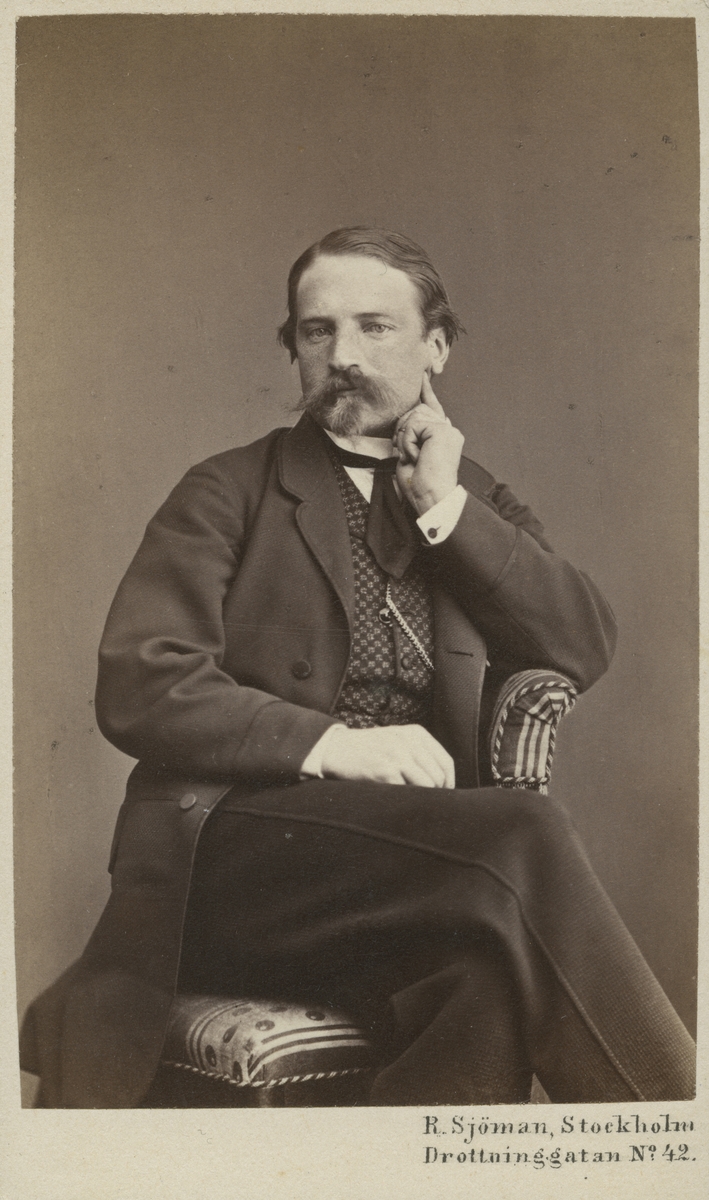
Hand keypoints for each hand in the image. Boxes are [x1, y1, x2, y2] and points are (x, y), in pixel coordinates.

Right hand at [319, 724, 454, 788]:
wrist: (336, 748)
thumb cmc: (370, 749)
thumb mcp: (398, 740)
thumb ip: (419, 753)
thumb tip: (444, 783)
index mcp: (416, 733)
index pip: (445, 762)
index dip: (448, 783)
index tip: (443, 795)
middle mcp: (409, 741)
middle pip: (438, 776)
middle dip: (435, 793)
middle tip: (424, 802)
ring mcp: (396, 754)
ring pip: (427, 785)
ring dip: (421, 797)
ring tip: (410, 800)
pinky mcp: (384, 769)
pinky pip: (407, 792)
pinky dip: (404, 799)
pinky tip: (395, 798)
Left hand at [393, 374, 464, 515]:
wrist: (432, 498)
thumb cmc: (420, 485)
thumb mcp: (410, 456)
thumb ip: (410, 436)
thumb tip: (404, 423)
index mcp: (442, 436)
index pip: (433, 408)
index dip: (426, 391)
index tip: (422, 376)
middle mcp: (448, 430)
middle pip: (416, 410)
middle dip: (403, 429)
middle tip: (405, 453)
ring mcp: (447, 429)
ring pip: (413, 415)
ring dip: (405, 438)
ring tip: (413, 456)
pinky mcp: (442, 430)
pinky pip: (413, 424)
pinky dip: (408, 441)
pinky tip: (417, 455)